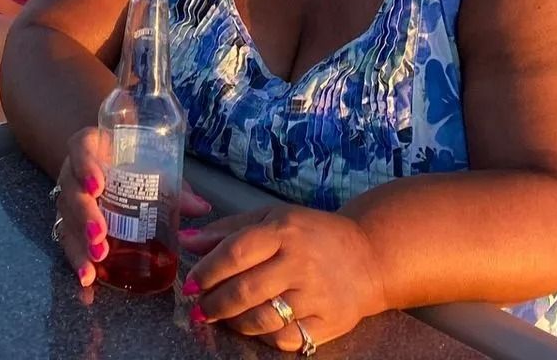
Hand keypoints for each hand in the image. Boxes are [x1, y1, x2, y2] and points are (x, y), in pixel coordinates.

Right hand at [53, 127, 210, 288]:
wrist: (106, 167)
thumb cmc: (132, 165)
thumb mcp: (153, 168)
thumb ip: (174, 187)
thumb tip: (201, 207)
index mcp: (91, 148)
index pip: (81, 148)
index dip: (85, 166)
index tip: (98, 186)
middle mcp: (73, 173)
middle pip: (71, 191)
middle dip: (85, 215)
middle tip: (100, 236)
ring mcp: (69, 200)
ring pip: (66, 220)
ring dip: (79, 244)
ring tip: (95, 264)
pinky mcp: (69, 225)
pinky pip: (68, 242)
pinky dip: (77, 262)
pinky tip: (88, 281)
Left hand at [181, 205, 387, 348]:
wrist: (369, 256)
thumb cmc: (312, 235)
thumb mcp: (273, 219)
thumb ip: (229, 230)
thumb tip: (187, 242)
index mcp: (285, 231)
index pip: (236, 252)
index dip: (208, 271)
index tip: (190, 283)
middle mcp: (301, 263)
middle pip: (246, 290)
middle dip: (215, 304)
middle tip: (198, 309)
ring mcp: (317, 295)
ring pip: (264, 319)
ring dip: (234, 323)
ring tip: (222, 319)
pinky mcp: (330, 322)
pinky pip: (287, 338)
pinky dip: (264, 337)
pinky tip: (254, 328)